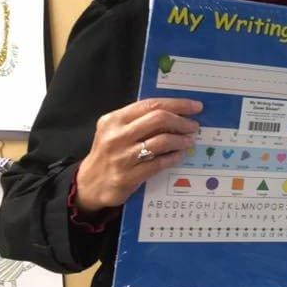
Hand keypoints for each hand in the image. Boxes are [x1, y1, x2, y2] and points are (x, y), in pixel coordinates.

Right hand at [75, 98, 201, 212]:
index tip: (195, 106)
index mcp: (114, 119)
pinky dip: (173, 157)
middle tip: (194, 126)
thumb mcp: (116, 130)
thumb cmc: (110, 152)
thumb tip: (177, 112)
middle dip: (182, 121)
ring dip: (181, 140)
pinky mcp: (127, 176)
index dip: (177, 104)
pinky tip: (180, 155)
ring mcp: (121, 157)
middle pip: (158, 119)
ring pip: (161, 141)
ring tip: (189, 140)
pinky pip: (158, 163)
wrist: (90, 183)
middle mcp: (116, 136)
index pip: (151, 104)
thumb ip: (139, 120)